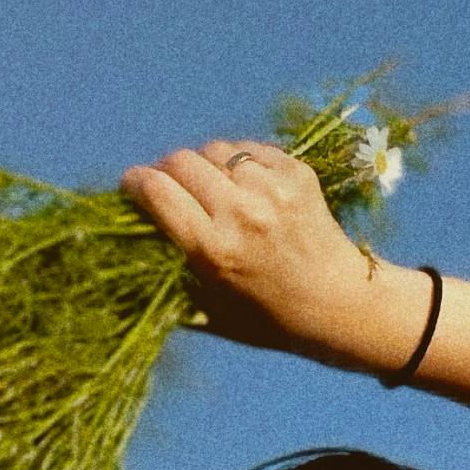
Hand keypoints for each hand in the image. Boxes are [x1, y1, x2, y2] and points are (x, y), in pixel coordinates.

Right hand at [120, 137, 423, 372]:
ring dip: (204, 164)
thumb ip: (168, 281)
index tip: (131, 186)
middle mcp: (240, 213)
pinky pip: (249, 150)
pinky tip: (242, 185)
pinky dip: (238, 162)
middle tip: (167, 184)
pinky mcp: (296, 172)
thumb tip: (129, 251)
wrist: (339, 304)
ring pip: (215, 150)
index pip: (158, 192)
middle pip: (181, 161)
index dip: (135, 183)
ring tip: (209, 186)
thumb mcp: (211, 313)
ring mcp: (271, 188)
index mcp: (213, 250)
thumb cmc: (269, 319)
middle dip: (165, 170)